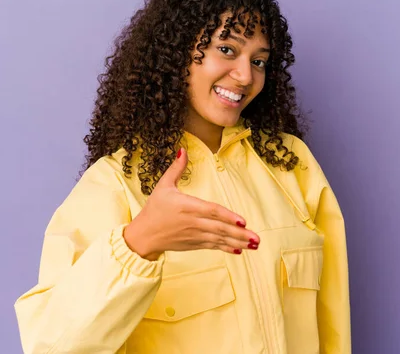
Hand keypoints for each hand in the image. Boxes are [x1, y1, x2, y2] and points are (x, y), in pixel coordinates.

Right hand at [124, 148, 259, 259]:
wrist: (143, 236)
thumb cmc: (154, 209)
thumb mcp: (163, 186)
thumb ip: (176, 168)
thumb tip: (182, 149)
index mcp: (187, 206)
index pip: (211, 211)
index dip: (227, 216)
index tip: (243, 221)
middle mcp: (193, 222)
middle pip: (219, 228)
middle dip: (239, 234)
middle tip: (257, 238)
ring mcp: (194, 235)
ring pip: (219, 239)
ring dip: (238, 242)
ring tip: (254, 244)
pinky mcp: (194, 244)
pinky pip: (213, 246)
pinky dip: (226, 248)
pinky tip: (239, 250)